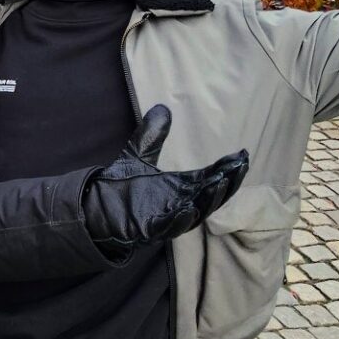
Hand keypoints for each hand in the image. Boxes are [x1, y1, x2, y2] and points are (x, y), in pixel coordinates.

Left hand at [85, 105, 248, 264]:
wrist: (96, 207)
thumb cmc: (122, 187)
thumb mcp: (138, 156)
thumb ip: (152, 136)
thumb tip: (162, 108)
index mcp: (181, 188)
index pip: (209, 177)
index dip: (227, 168)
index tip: (242, 155)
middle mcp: (179, 203)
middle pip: (210, 196)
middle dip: (227, 183)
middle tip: (240, 167)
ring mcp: (166, 218)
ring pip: (196, 213)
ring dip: (209, 200)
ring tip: (220, 183)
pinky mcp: (149, 229)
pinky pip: (168, 227)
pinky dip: (180, 220)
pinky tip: (188, 210)